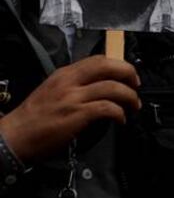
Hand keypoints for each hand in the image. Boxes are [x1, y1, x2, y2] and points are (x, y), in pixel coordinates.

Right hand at [0, 56, 139, 163]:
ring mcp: (73, 98)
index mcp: (64, 74)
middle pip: (108, 66)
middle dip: (129, 74)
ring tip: (132, 106)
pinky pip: (107, 108)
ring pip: (112, 87)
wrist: (13, 137)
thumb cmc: (32, 119)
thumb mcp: (52, 91)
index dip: (118, 65)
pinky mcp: (76, 114)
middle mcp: (69, 82)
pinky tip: (120, 120)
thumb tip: (100, 87)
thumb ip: (74, 86)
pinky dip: (119, 113)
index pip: (98, 60)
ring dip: (129, 97)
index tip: (127, 75)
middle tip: (136, 86)